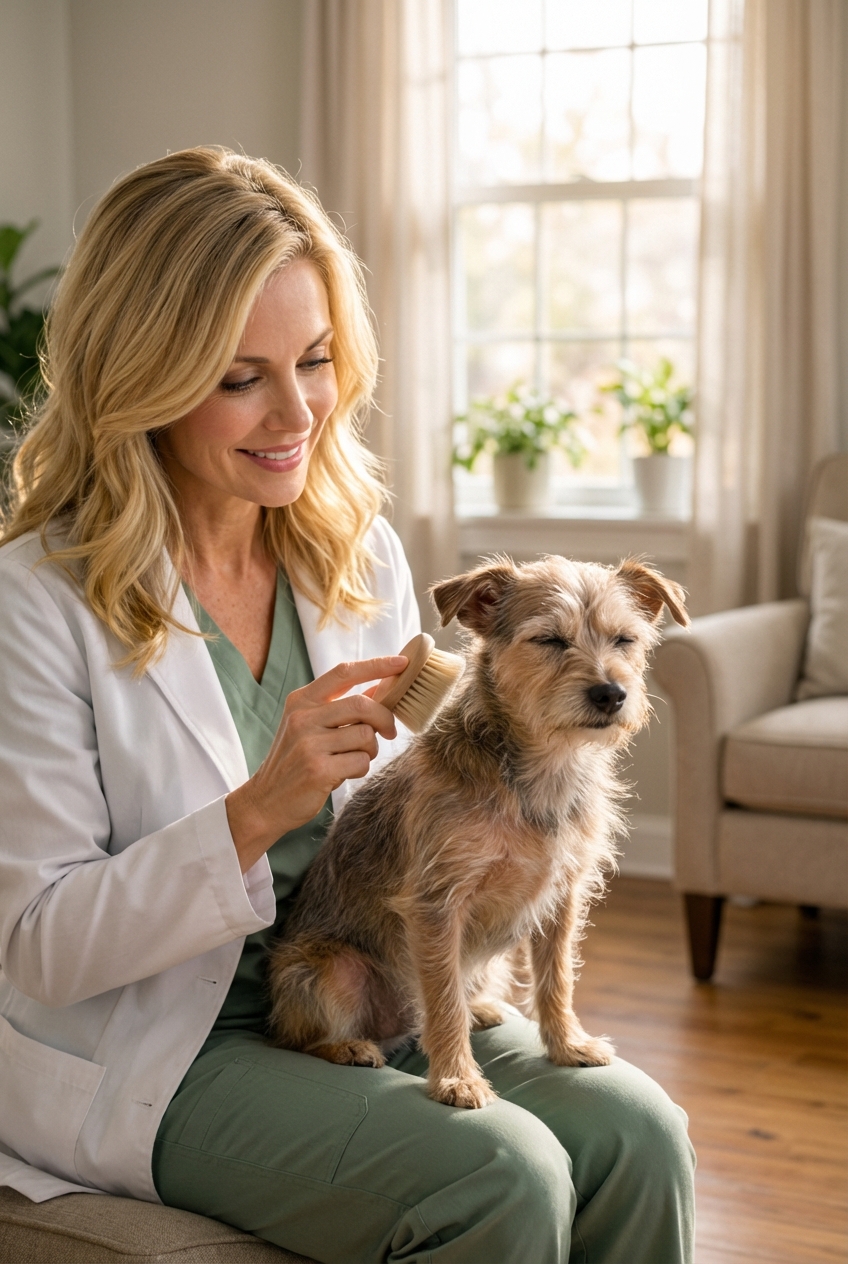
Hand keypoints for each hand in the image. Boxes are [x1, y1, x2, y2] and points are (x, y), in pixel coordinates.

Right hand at [225, 655, 406, 871]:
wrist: (266, 800)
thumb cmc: (296, 760)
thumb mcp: (310, 725)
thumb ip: (342, 707)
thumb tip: (382, 687)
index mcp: (302, 700)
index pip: (344, 672)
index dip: (376, 665)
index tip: (402, 662)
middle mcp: (303, 717)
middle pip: (362, 705)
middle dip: (384, 718)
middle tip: (389, 732)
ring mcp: (308, 743)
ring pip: (366, 736)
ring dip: (371, 750)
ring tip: (354, 758)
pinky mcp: (317, 770)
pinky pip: (361, 762)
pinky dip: (361, 768)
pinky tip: (344, 773)